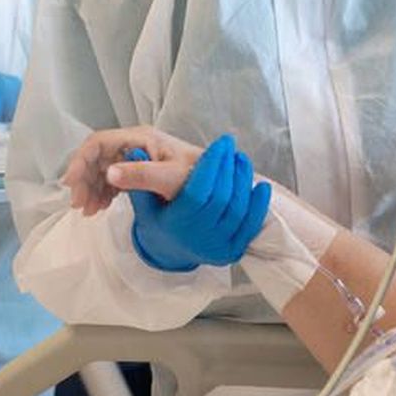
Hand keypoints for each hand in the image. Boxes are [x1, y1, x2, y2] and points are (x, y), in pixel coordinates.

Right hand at [64, 126, 202, 215]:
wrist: (219, 186)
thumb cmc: (198, 178)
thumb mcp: (170, 178)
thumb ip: (141, 174)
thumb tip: (108, 173)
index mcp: (139, 139)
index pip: (98, 143)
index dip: (81, 161)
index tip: (71, 185)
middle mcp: (134, 144)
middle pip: (96, 157)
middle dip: (84, 179)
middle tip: (80, 206)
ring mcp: (136, 157)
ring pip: (102, 169)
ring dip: (91, 188)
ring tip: (90, 212)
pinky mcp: (140, 171)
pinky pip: (112, 179)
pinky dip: (103, 193)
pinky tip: (100, 208)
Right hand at [114, 135, 271, 272]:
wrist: (169, 253)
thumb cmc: (158, 220)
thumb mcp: (144, 203)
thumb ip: (140, 178)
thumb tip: (134, 152)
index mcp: (176, 226)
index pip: (198, 192)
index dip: (212, 165)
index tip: (221, 142)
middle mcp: (197, 240)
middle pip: (221, 199)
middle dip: (228, 168)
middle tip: (230, 147)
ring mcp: (217, 248)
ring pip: (238, 210)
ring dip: (243, 181)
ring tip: (241, 160)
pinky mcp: (233, 252)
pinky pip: (250, 226)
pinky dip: (258, 205)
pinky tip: (261, 186)